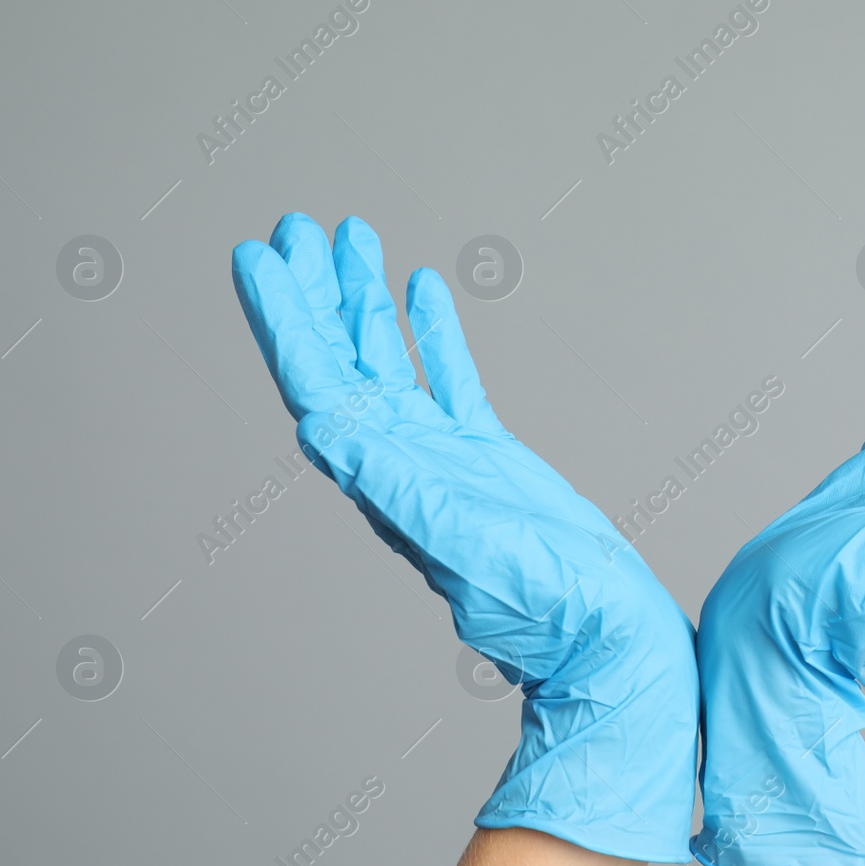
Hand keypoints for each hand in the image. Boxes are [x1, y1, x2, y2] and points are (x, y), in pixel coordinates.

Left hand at [231, 214, 697, 862]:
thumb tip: (322, 427)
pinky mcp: (490, 460)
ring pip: (391, 362)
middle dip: (316, 295)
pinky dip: (431, 334)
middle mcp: (403, 463)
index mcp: (388, 478)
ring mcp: (446, 459)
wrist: (606, 638)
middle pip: (343, 362)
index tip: (259, 257)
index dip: (286, 320)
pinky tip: (424, 290)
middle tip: (293, 228)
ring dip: (365, 302)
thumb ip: (397, 484)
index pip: (319, 384)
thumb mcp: (464, 540)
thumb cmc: (545, 606)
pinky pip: (449, 380)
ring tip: (350, 238)